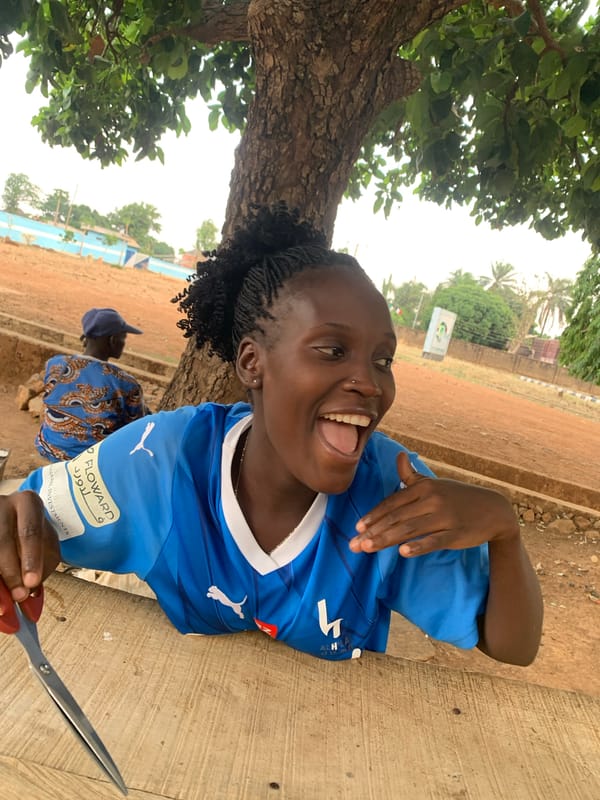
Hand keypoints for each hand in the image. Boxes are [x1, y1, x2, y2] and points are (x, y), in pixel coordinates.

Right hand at [0, 491, 59, 602]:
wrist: (14, 521)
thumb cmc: (32, 538)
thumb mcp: (45, 546)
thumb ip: (42, 568)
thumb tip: (30, 598)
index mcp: (27, 503)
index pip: (29, 531)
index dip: (31, 558)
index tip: (32, 583)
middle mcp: (2, 505)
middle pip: (3, 541)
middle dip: (11, 572)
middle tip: (19, 596)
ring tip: (4, 603)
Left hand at [349, 451, 518, 556]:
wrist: (494, 509)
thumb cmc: (458, 497)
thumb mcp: (434, 483)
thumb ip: (411, 475)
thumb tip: (399, 455)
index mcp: (424, 487)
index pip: (393, 503)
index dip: (374, 515)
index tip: (357, 527)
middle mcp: (432, 500)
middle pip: (397, 518)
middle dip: (373, 531)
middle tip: (354, 545)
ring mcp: (445, 517)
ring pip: (410, 529)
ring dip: (386, 540)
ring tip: (368, 548)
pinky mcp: (456, 534)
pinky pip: (434, 541)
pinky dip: (418, 546)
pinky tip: (403, 552)